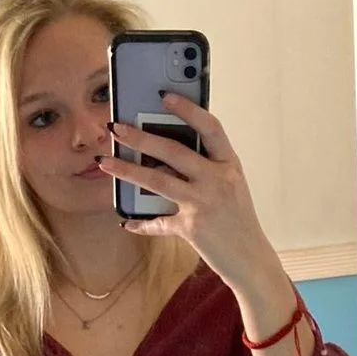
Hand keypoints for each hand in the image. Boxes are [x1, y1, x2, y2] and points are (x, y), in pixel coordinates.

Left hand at [99, 92, 266, 290]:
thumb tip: (165, 155)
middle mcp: (218, 180)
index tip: (164, 95)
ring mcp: (204, 204)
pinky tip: (127, 221)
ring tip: (105, 162)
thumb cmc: (238, 220)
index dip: (187, 109)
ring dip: (127, 170)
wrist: (251, 260)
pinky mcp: (191, 228)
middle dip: (140, 137)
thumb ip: (206, 168)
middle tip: (116, 127)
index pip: (210, 127)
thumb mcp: (230, 187)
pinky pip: (158, 222)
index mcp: (229, 164)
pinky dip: (141, 223)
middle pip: (174, 151)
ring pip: (158, 180)